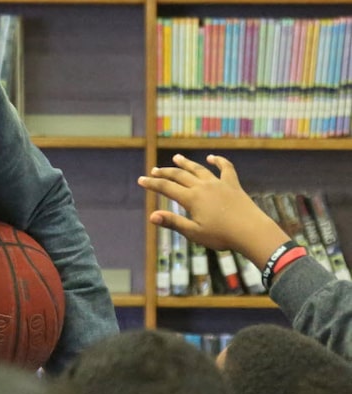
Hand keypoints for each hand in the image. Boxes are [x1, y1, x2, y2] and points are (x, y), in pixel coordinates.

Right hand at [137, 154, 287, 266]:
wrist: (251, 231)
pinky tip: (212, 158)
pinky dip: (218, 161)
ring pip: (198, 169)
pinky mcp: (233, 185)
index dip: (152, 184)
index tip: (141, 180)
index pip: (166, 188)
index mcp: (191, 198)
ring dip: (186, 163)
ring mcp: (218, 184)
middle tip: (154, 170)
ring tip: (176, 157)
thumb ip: (173, 222)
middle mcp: (202, 187)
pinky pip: (225, 169)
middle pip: (179, 175)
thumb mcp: (194, 232)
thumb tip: (152, 216)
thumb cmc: (221, 236)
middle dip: (165, 172)